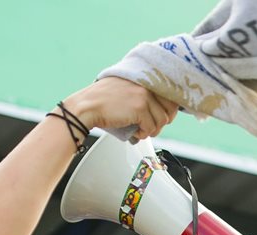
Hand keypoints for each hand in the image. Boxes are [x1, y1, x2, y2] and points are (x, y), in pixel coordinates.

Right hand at [65, 77, 179, 140]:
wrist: (86, 107)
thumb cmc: (103, 102)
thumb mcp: (125, 90)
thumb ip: (142, 93)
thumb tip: (161, 110)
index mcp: (144, 78)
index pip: (169, 95)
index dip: (167, 110)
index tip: (162, 118)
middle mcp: (146, 85)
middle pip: (170, 109)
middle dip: (161, 122)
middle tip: (150, 127)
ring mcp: (144, 95)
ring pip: (162, 121)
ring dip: (151, 130)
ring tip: (138, 129)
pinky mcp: (139, 108)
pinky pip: (151, 127)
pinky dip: (143, 134)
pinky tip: (134, 131)